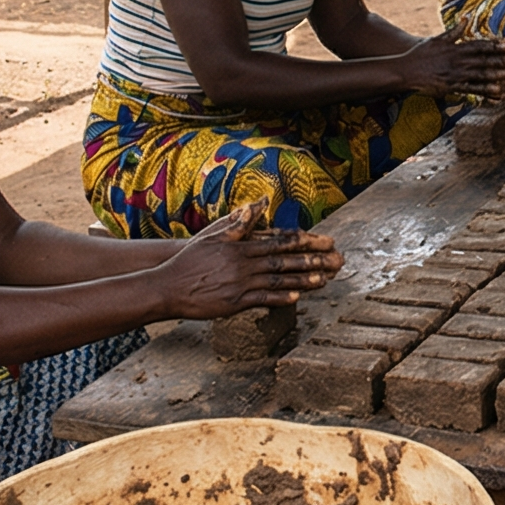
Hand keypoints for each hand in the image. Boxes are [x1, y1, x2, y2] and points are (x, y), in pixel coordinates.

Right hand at [158, 214, 343, 317]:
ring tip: (325, 279)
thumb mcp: (214, 236)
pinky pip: (262, 299)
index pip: (280, 241)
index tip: (326, 241)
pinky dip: (280, 297)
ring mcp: (240, 283)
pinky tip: (297, 297)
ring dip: (303, 280)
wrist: (168, 286)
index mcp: (241, 246)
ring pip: (278, 280)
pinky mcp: (235, 302)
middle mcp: (244, 264)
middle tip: (337, 261)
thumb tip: (259, 202)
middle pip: (284, 260)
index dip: (305, 241)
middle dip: (313, 260)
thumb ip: (240, 222)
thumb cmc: (191, 260)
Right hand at [398, 32, 504, 101]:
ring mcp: (455, 75)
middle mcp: (458, 60)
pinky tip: (497, 93)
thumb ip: (454, 31)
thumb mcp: (437, 39)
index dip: (496, 44)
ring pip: (480, 75)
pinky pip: (471, 90)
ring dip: (497, 75)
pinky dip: (485, 91)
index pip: (480, 44)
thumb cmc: (420, 54)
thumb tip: (466, 18)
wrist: (404, 70)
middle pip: (483, 60)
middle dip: (501, 60)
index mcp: (456, 48)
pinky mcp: (451, 87)